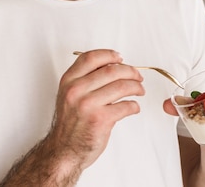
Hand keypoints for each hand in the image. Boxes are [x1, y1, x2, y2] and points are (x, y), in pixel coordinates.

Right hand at [47, 49, 144, 169]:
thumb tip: (112, 65)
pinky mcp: (100, 119)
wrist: (64, 150)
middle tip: (138, 76)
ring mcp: (88, 104)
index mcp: (69, 80)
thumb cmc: (70, 123)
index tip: (120, 58)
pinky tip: (133, 107)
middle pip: (111, 70)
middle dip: (130, 71)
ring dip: (136, 87)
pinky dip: (134, 106)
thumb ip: (85, 79)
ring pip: (121, 86)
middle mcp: (76, 90)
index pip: (91, 58)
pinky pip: (125, 106)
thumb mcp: (70, 94)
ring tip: (139, 90)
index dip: (109, 55)